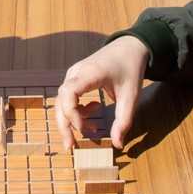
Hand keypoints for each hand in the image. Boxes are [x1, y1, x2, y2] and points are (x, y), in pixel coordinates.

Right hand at [55, 35, 149, 149]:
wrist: (128, 47)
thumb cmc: (130, 69)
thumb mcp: (132, 95)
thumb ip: (124, 120)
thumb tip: (118, 144)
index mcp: (91, 73)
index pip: (68, 92)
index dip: (70, 112)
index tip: (82, 128)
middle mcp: (77, 72)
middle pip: (60, 100)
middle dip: (63, 124)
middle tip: (70, 146)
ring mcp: (74, 74)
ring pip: (62, 100)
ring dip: (71, 119)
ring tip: (90, 130)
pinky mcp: (76, 78)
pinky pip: (69, 97)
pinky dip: (77, 110)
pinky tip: (93, 111)